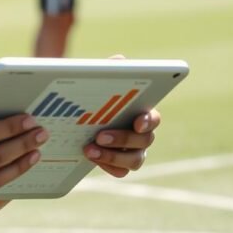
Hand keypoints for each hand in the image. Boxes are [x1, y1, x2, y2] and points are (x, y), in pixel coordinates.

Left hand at [81, 53, 160, 177]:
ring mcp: (134, 152)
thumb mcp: (99, 83)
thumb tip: (120, 60)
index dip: (149, 121)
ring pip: (135, 161)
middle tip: (99, 135)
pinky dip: (108, 167)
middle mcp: (142, 135)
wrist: (78, 120)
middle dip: (122, 139)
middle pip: (144, 141)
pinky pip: (121, 172)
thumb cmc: (96, 100)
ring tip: (89, 149)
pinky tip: (91, 158)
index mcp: (142, 113)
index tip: (137, 121)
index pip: (154, 118)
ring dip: (113, 156)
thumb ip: (111, 71)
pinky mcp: (121, 166)